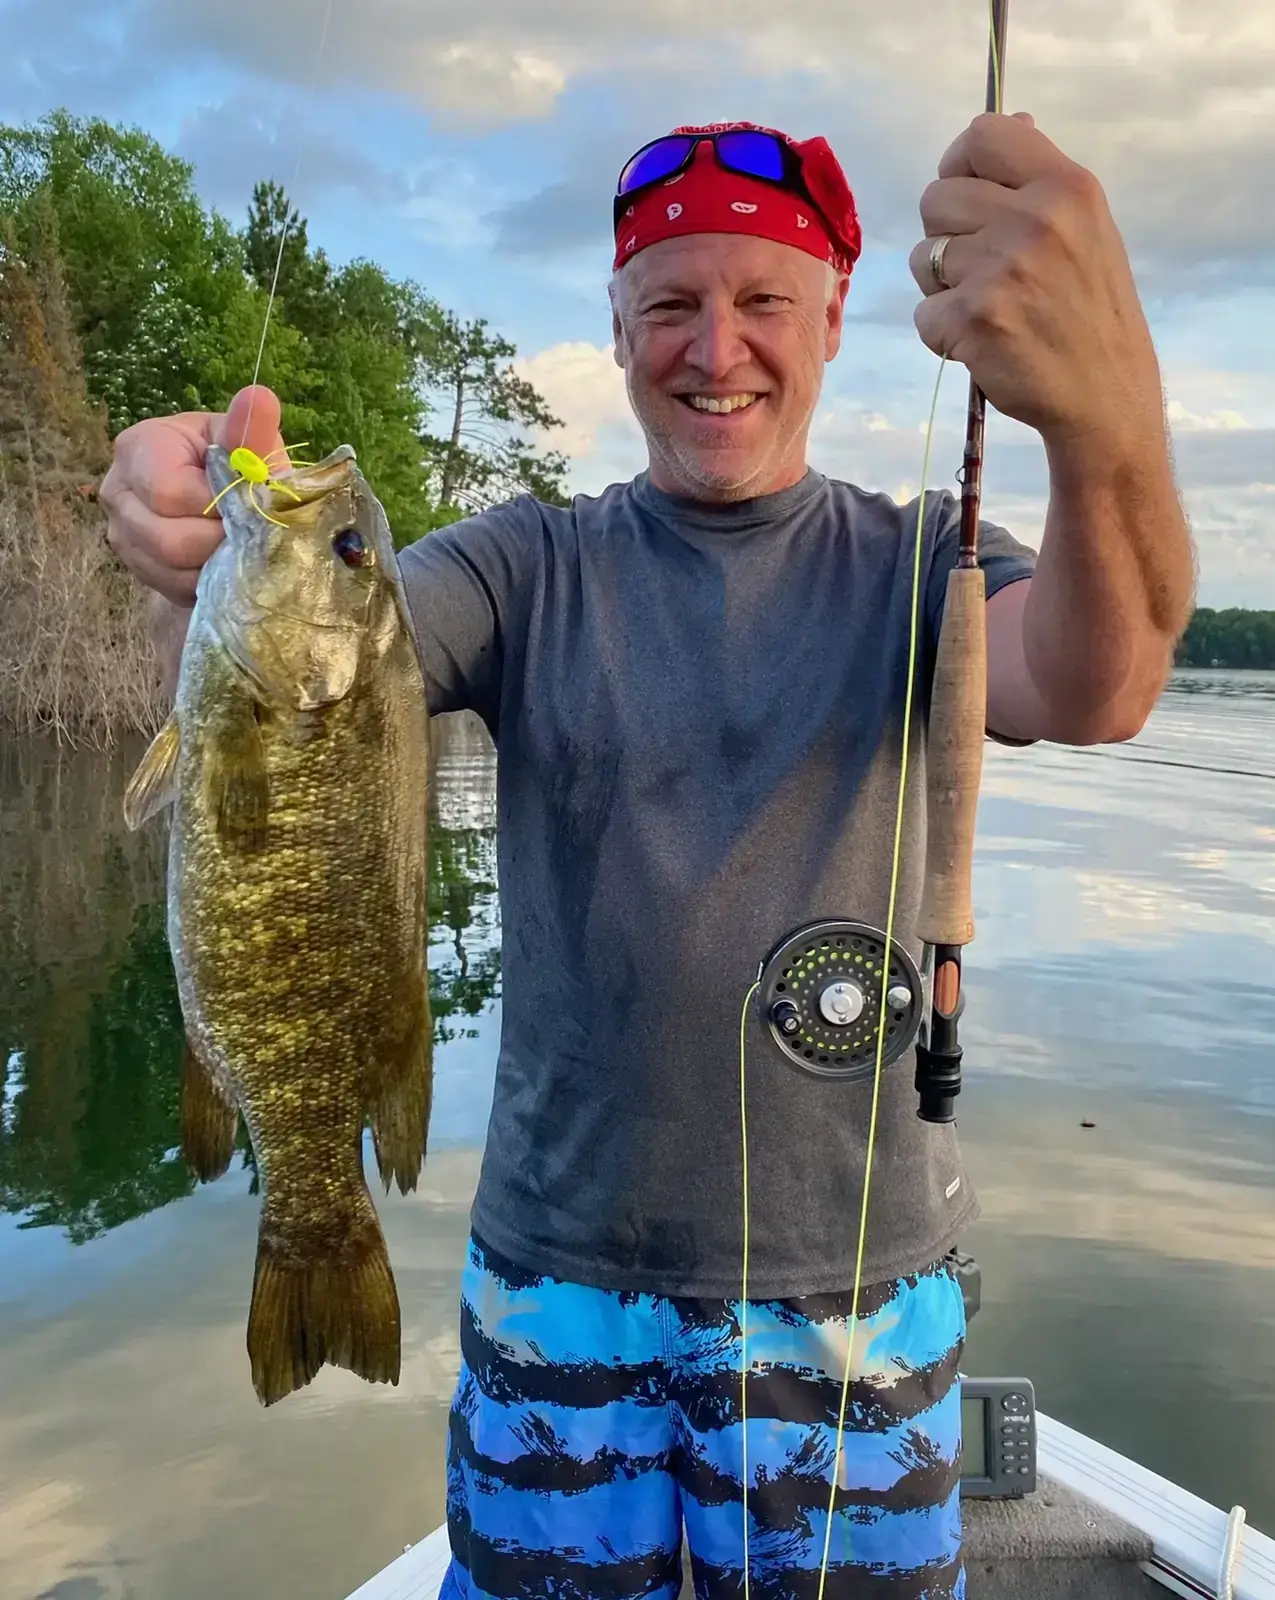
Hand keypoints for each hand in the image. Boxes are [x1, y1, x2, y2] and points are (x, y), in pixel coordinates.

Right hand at [101, 386, 286, 606]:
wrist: (223, 496)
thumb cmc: (237, 463)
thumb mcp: (248, 445)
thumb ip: (250, 432)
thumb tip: (260, 398)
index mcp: (138, 447)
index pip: (169, 493)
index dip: (215, 506)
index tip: (243, 500)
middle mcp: (116, 490)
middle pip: (167, 539)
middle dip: (218, 540)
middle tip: (246, 529)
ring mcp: (120, 533)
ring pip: (169, 569)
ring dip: (213, 563)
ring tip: (236, 543)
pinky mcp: (135, 567)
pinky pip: (171, 587)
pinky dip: (204, 580)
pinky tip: (220, 560)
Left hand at [909, 113, 1162, 448]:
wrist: (1104, 393)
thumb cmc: (1091, 311)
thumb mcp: (1087, 228)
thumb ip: (1039, 180)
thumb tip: (1008, 121)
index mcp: (1065, 187)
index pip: (982, 134)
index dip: (960, 165)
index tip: (967, 196)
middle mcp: (1034, 219)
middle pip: (934, 198)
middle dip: (944, 234)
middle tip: (980, 269)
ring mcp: (1002, 270)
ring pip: (921, 257)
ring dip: (941, 286)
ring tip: (986, 306)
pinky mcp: (975, 320)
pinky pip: (923, 313)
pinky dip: (942, 333)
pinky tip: (981, 340)